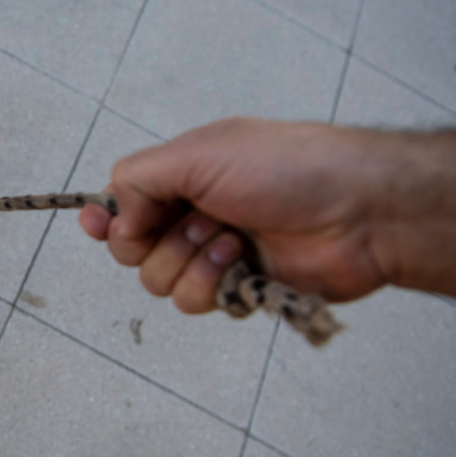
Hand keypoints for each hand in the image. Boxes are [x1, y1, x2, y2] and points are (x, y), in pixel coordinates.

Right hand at [81, 117, 455, 310]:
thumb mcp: (199, 153)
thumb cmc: (285, 169)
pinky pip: (197, 303)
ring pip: (161, 282)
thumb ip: (139, 178)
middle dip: (157, 242)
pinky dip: (214, 285)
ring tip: (232, 241)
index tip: (96, 225)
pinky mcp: (239, 288)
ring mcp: (215, 253)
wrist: (359, 211)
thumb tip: (111, 214)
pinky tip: (245, 264)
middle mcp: (193, 214)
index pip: (123, 203)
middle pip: (133, 250)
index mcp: (183, 175)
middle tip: (197, 223)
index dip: (106, 218)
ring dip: (189, 263)